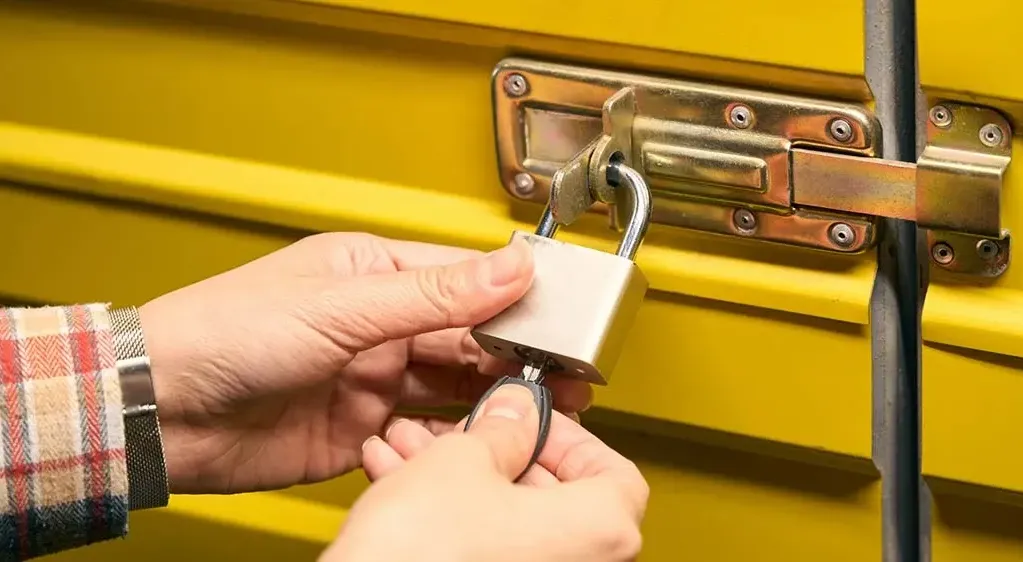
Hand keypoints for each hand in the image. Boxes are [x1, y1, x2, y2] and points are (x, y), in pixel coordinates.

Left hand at [137, 233, 591, 493]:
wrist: (165, 412)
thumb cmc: (224, 334)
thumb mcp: (339, 306)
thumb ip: (431, 294)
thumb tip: (507, 265)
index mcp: (372, 272)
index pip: (464, 277)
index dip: (515, 296)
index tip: (561, 315)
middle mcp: (378, 324)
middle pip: (469, 334)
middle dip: (517, 351)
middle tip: (567, 370)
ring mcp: (372, 378)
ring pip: (455, 382)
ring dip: (498, 392)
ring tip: (546, 403)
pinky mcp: (364, 429)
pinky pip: (427, 429)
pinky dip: (458, 433)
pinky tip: (486, 434)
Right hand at [321, 385, 648, 561]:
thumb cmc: (422, 557)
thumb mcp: (462, 461)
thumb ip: (502, 426)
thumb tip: (516, 411)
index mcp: (601, 532)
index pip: (612, 469)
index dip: (565, 435)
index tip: (527, 418)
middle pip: (550, 495)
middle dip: (489, 450)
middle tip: (457, 428)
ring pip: (506, 521)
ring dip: (457, 477)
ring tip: (410, 450)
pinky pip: (482, 549)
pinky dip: (448, 517)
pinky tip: (399, 482)